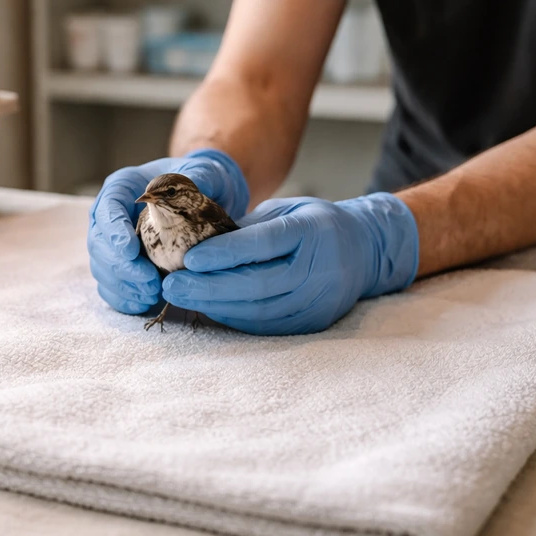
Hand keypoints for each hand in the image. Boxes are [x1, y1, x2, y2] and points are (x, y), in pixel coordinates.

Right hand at [89, 149, 249, 314]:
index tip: (130, 250)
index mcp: (124, 187)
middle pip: (98, 241)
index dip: (113, 230)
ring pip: (101, 266)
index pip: (107, 206)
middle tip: (150, 281)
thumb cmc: (201, 182)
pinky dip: (123, 298)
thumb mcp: (207, 172)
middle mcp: (111, 215)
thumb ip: (202, 175)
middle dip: (120, 266)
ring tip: (153, 294)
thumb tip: (197, 184)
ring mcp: (112, 242)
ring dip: (122, 285)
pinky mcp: (120, 265)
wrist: (203, 202)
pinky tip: (144, 304)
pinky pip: (110, 285)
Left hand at [162, 194, 418, 334]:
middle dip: (208, 287)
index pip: (264, 244)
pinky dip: (233, 318)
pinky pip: (267, 325)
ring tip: (181, 298)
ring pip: (260, 311)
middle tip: (171, 286)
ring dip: (215, 306)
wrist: (364, 251)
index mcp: (312, 230)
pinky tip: (207, 309)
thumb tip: (195, 239)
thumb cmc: (313, 224)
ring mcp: (319, 299)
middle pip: (258, 284)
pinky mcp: (315, 322)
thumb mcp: (285, 210)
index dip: (225, 253)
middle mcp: (319, 267)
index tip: (189, 258)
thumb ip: (248, 226)